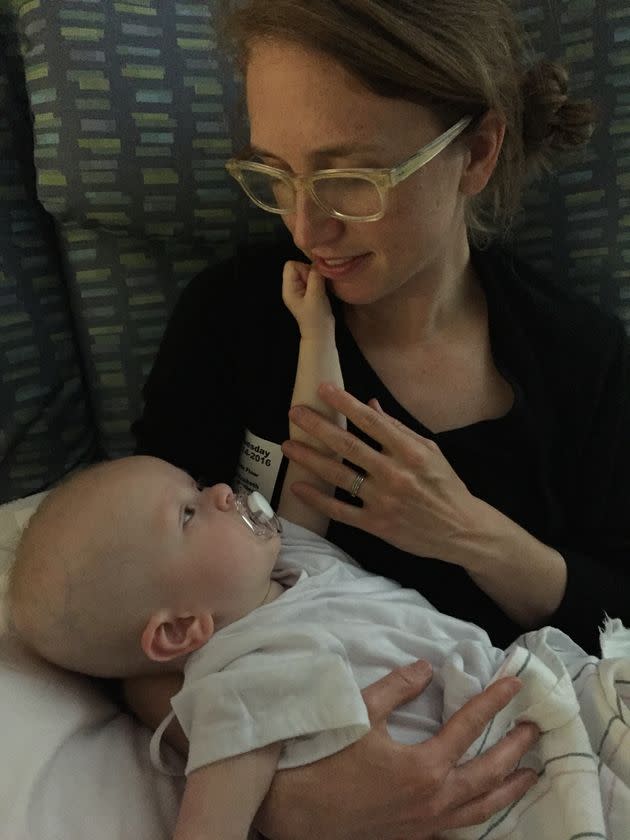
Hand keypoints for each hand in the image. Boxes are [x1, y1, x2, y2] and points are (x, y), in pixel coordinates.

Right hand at [256, 660, 538, 839]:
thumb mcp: (362, 714)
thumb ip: (397, 687)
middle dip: (516, 749)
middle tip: (535, 730)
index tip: (514, 685)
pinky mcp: (416, 836)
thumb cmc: (328, 760)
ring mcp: (428, 823)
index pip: (469, 726)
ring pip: (482, 807)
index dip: (494, 702)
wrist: (300, 812)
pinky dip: (481, 813)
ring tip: (530, 775)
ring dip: (509, 788)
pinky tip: (484, 806)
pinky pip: (460, 826)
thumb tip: (426, 668)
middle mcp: (435, 799)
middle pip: (488, 772)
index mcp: (424, 766)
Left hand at [281, 382, 488, 566]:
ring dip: (310, 459)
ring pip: (338, 475)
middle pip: (347, 445)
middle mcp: (394, 474)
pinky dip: (317, 499)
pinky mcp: (376, 524)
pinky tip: (298, 487)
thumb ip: (398, 428)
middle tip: (294, 412)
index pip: (370, 422)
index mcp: (410, 451)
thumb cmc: (445, 485)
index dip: (344, 403)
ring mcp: (383, 500)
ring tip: (288, 446)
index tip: (323, 388)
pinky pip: (339, 510)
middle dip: (317, 427)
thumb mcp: (430, 450)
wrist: (461, 529)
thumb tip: (370, 404)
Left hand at [282, 261, 333, 339]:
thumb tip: (318, 262)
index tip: (312, 281)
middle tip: (317, 287)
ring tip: (320, 290)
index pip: (290, 265)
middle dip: (310, 272)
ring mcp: (300, 289)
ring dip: (316, 277)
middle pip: (299, 266)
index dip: (303, 268)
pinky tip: (322, 291)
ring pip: (308, 271)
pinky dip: (319, 280)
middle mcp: (292, 287)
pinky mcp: (309, 291)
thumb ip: (315, 277)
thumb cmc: (316, 317)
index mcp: (288, 288)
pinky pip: (313, 278)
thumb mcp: (316, 295)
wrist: (321, 333)